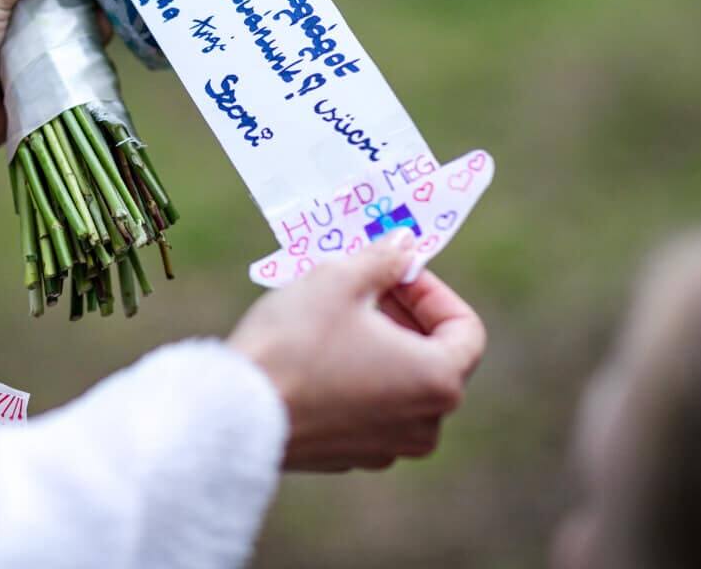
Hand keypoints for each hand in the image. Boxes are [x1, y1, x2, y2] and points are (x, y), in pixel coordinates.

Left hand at [0, 0, 112, 156]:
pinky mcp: (36, 100)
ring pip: (71, 50)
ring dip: (91, 42)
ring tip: (113, 31)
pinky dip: (84, 76)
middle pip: (64, 14)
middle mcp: (11, 31)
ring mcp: (24, 67)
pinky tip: (104, 64)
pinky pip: (68, 84)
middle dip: (91, 8)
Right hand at [228, 231, 485, 471]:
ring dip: (379, 346)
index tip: (397, 271)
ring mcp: (385, 447)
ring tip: (336, 316)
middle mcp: (423, 424)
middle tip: (365, 284)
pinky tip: (315, 354)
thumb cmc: (293, 343)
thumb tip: (404, 244)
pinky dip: (355, 378)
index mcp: (437, 381)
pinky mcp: (347, 456)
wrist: (234, 412)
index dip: (434, 292)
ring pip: (399, 386)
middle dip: (403, 315)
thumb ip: (384, 258)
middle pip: (433, 358)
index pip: (466, 330)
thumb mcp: (339, 280)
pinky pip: (367, 410)